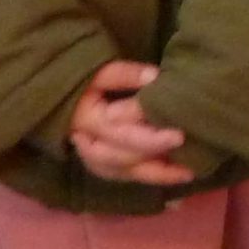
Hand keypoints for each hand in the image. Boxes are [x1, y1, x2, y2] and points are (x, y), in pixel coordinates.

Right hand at [68, 62, 193, 185]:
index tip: (179, 136)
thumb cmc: (85, 81)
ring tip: (186, 174)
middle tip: (186, 154)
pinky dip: (146, 177)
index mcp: (87, 120)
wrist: (62, 97)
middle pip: (122, 157)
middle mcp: (88, 144)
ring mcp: (91, 157)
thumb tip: (154, 78)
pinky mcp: (99, 164)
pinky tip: (171, 176)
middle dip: (154, 156)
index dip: (149, 138)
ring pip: (123, 172)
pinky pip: (122, 176)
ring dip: (154, 174)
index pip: (121, 133)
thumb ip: (124, 74)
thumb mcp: (99, 71)